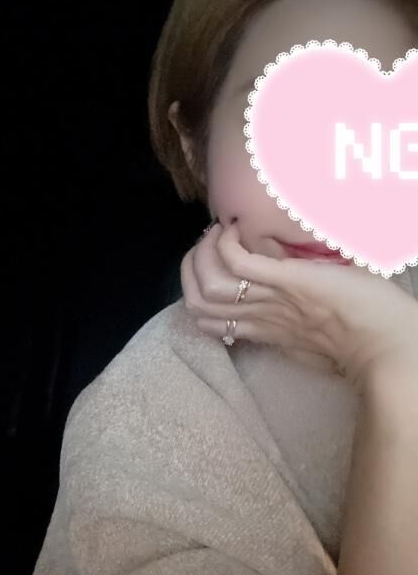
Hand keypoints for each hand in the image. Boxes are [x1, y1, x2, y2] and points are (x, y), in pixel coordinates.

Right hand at [180, 219, 417, 389]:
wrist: (386, 343)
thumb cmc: (359, 337)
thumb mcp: (314, 334)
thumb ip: (291, 322)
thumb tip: (281, 303)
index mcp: (263, 331)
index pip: (205, 318)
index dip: (195, 290)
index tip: (211, 268)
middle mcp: (258, 317)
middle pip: (196, 302)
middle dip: (189, 269)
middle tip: (206, 248)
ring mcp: (270, 298)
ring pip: (207, 284)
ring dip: (202, 253)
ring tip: (218, 235)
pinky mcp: (287, 280)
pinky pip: (238, 263)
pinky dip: (226, 244)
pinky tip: (233, 230)